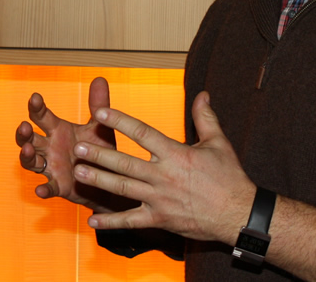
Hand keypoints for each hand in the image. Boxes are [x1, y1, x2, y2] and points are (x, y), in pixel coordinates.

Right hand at [15, 77, 119, 209]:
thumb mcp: (100, 127)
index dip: (37, 107)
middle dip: (24, 133)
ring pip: (31, 162)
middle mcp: (50, 147)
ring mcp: (52, 167)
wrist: (109, 180)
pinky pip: (48, 188)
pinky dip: (43, 189)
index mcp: (58, 130)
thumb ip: (98, 105)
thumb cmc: (100, 150)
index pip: (42, 116)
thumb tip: (100, 78)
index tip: (35, 97)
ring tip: (27, 151)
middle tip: (24, 126)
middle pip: (30, 139)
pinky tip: (40, 190)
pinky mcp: (59, 186)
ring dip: (27, 156)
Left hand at [72, 90, 253, 244]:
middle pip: (125, 163)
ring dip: (99, 181)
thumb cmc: (229, 177)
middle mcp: (163, 176)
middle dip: (99, 154)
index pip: (142, 133)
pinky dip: (111, 222)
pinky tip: (92, 220)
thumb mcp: (218, 143)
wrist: (238, 214)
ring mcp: (159, 199)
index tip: (100, 113)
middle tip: (77, 147)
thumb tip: (203, 94)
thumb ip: (205, 117)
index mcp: (175, 154)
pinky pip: (131, 221)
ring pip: (123, 189)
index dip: (120, 121)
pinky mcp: (159, 219)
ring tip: (79, 173)